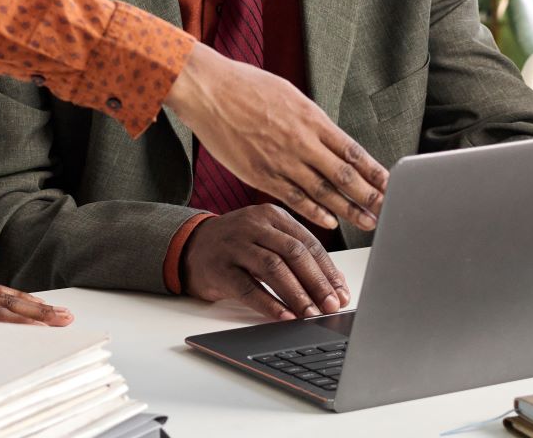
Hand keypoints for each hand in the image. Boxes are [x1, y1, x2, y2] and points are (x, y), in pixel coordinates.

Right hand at [164, 44, 386, 232]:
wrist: (208, 89)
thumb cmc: (245, 85)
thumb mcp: (288, 93)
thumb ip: (309, 119)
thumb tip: (328, 135)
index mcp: (311, 118)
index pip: (352, 151)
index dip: (373, 171)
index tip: (389, 184)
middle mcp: (301, 141)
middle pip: (344, 175)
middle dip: (369, 195)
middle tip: (387, 210)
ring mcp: (281, 160)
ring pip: (322, 191)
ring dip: (347, 209)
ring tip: (366, 222)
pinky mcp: (260, 173)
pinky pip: (293, 197)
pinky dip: (314, 212)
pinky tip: (329, 222)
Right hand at [180, 205, 350, 321]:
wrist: (190, 246)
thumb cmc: (237, 245)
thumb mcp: (266, 238)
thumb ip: (295, 254)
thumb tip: (332, 285)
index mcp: (272, 215)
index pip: (308, 242)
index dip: (328, 270)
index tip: (341, 293)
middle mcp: (254, 225)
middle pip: (293, 252)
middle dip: (316, 282)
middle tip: (331, 305)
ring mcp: (234, 245)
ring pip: (273, 267)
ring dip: (296, 294)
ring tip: (312, 315)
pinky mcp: (218, 267)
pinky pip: (247, 287)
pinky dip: (269, 304)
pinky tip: (284, 317)